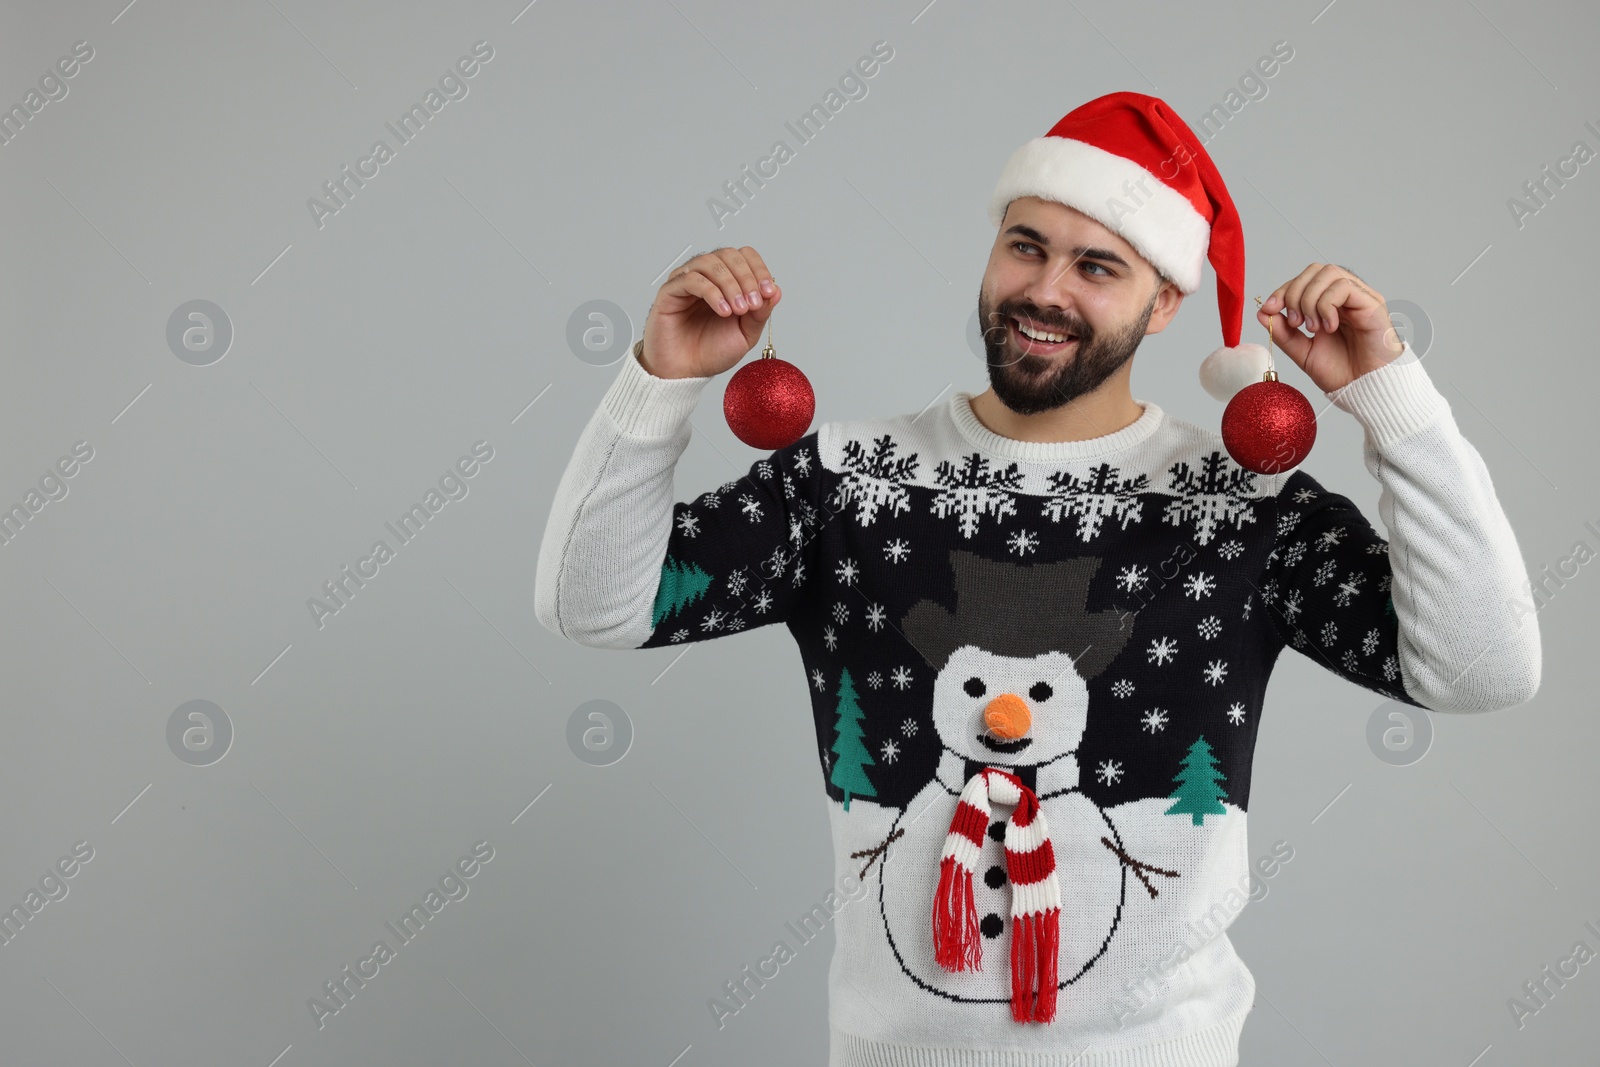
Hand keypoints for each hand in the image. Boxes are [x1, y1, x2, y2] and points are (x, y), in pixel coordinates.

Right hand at [639, 246, 781, 378]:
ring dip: (730, 284)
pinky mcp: (670, 291)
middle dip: (746, 277)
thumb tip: (776, 290)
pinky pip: (691, 279)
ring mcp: (686, 281)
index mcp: (726, 281)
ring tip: (737, 310)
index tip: (767, 292)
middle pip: (728, 254)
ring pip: (710, 262)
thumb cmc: (712, 351)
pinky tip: (723, 311)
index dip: (759, 269)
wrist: (687, 372)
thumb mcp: (746, 333)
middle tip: (753, 302)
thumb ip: (761, 313)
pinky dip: (712, 293)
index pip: (744, 256)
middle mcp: (706, 276)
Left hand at [1256, 263, 1405, 392]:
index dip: (1283, 290)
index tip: (1270, 309)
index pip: (1303, 280)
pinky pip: (1344, 287)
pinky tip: (1329, 327)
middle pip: (1314, 270)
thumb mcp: (1302, 352)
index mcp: (1328, 303)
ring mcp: (1360, 297)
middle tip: (1294, 322)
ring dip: (1310, 299)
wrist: (1365, 389)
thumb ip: (1283, 332)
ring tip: (1312, 328)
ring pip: (1329, 273)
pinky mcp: (1372, 303)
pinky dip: (1327, 305)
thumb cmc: (1341, 371)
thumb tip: (1262, 312)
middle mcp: (1345, 296)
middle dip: (1294, 292)